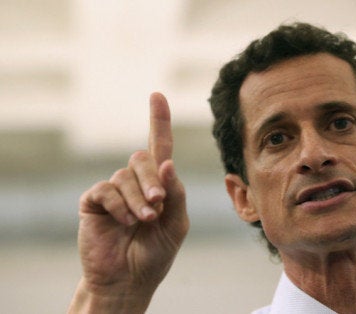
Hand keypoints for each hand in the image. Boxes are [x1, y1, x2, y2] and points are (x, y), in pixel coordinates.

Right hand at [69, 93, 188, 312]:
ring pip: (125, 176)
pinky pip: (106, 190)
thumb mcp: (177, 223)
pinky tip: (125, 222)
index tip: (157, 95)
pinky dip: (119, 206)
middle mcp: (135, 181)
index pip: (160, 146)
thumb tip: (167, 163)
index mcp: (158, 184)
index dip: (159, 120)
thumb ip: (175, 193)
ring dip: (138, 199)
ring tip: (143, 221)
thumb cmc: (156, 252)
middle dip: (152, 181)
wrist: (129, 280)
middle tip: (157, 206)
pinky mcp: (93, 201)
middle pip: (143, 158)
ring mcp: (113, 190)